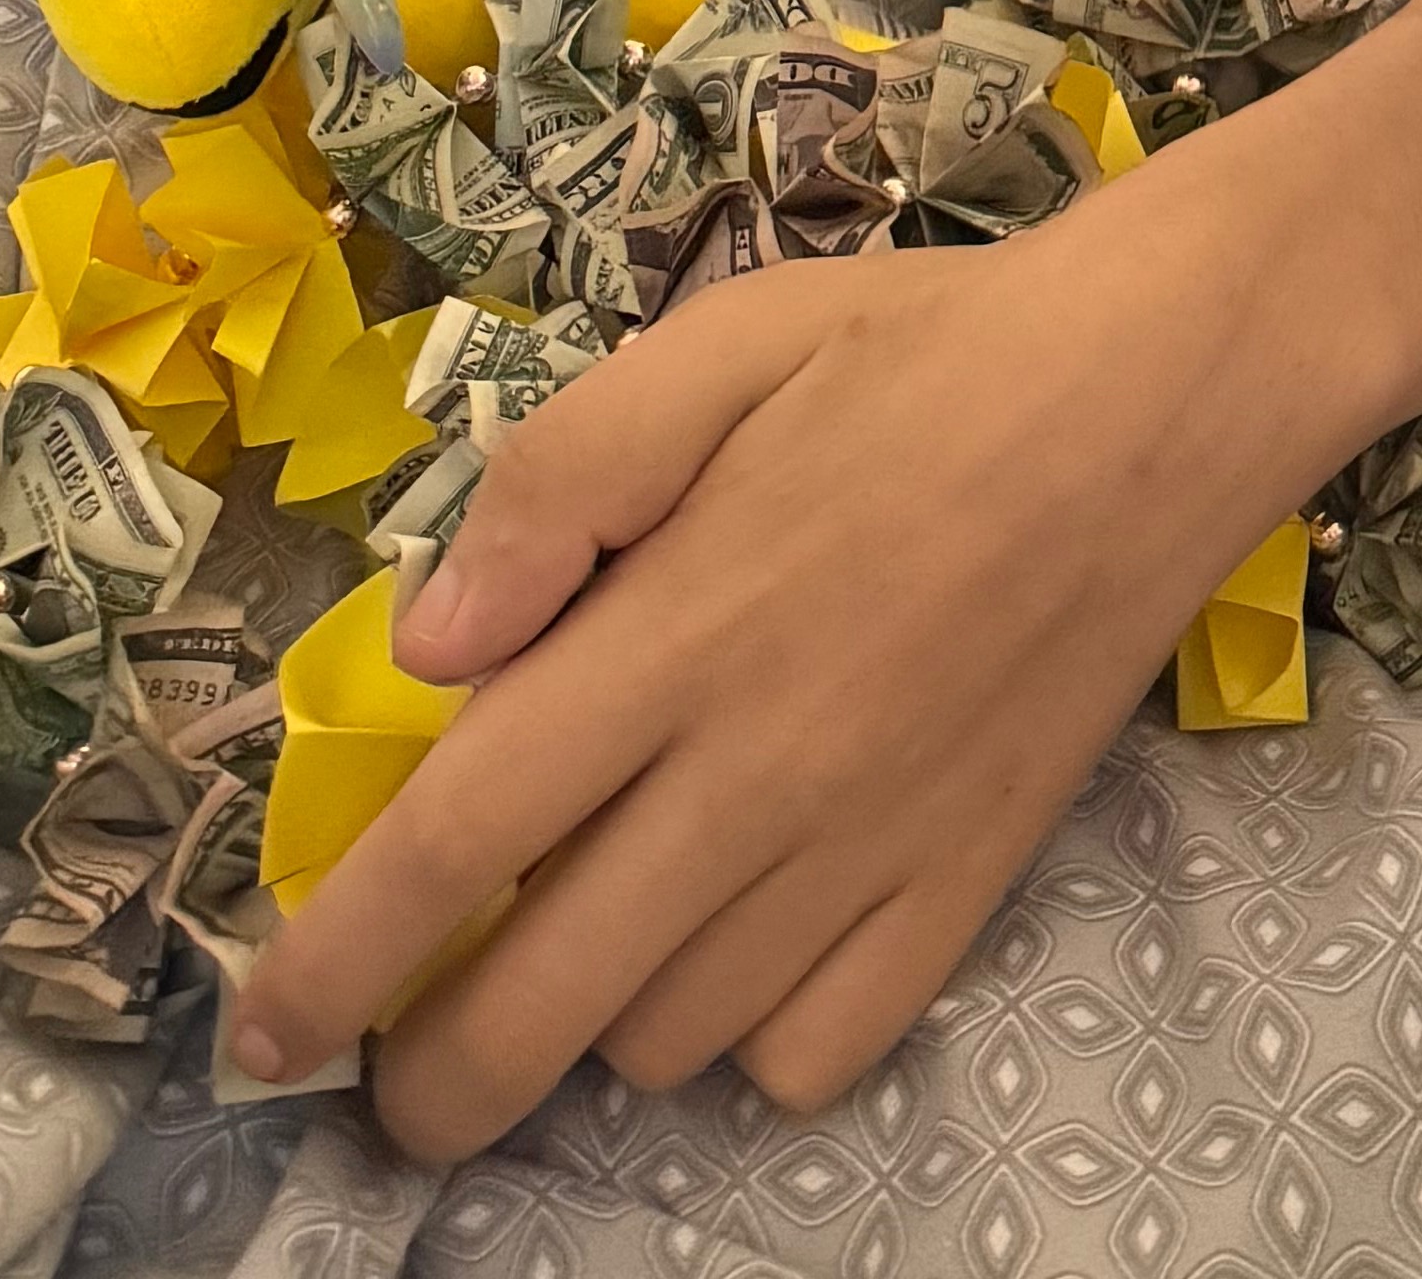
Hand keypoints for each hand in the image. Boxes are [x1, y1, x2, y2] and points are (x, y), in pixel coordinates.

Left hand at [232, 196, 1294, 1155]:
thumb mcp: (721, 340)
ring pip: (669, 1038)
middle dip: (430, 1082)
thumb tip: (427, 646)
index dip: (331, 963)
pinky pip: (814, 1051)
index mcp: (676, 632)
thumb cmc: (923, 348)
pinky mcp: (966, 885)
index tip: (260, 1039)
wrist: (1161, 387)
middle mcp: (757, 774)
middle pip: (541, 1004)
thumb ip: (558, 483)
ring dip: (593, 1025)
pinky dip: (750, 1042)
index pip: (454, 841)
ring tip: (584, 947)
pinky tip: (738, 951)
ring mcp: (868, 850)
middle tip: (389, 1074)